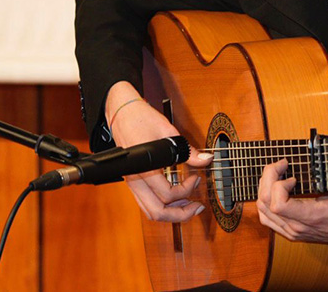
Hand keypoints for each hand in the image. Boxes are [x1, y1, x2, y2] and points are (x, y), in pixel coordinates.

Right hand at [105, 81, 212, 221]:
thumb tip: (206, 159)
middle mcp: (135, 180)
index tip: (196, 178)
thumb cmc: (141, 119)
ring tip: (188, 206)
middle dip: (180, 215)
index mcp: (144, 168)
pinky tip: (175, 198)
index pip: (168, 194)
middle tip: (196, 208)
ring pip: (149, 211)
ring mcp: (132, 183)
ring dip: (171, 213)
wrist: (121, 113)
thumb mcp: (169, 132)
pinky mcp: (133, 182)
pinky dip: (162, 206)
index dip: (187, 190)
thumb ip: (188, 151)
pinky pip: (146, 203)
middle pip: (156, 213)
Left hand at [255, 159, 327, 248]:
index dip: (278, 183)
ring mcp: (294, 232)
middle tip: (280, 165)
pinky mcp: (293, 233)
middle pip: (265, 204)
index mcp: (311, 217)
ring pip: (263, 213)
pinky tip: (277, 191)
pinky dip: (267, 203)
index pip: (277, 204)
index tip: (290, 172)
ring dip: (265, 190)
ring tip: (277, 176)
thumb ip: (320, 177)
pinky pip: (269, 220)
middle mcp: (298, 228)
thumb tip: (307, 159)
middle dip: (268, 178)